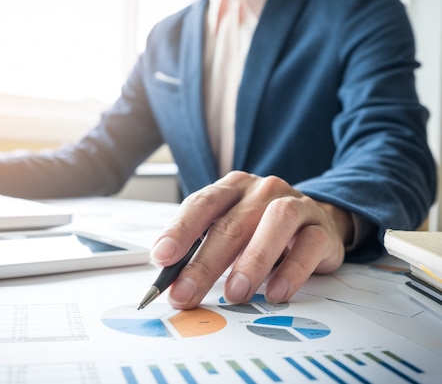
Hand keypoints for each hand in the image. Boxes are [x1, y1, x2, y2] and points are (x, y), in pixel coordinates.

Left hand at [150, 171, 351, 308]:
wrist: (317, 220)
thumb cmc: (261, 228)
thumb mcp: (229, 229)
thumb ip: (200, 247)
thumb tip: (169, 277)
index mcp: (232, 187)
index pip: (201, 204)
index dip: (179, 230)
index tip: (161, 257)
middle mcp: (262, 191)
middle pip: (230, 224)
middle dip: (204, 264)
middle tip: (186, 293)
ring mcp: (295, 205)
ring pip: (274, 224)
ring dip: (251, 261)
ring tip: (234, 294)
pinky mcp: (321, 228)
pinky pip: (309, 246)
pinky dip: (291, 271)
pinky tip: (276, 293)